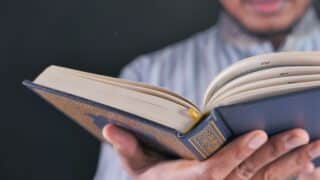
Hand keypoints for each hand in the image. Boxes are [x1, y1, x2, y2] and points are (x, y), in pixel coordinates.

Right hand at [103, 124, 319, 179]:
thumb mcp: (134, 167)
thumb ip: (126, 147)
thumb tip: (107, 126)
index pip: (215, 170)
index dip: (237, 153)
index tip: (259, 133)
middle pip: (246, 175)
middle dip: (274, 155)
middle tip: (301, 133)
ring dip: (289, 165)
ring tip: (312, 146)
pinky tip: (310, 168)